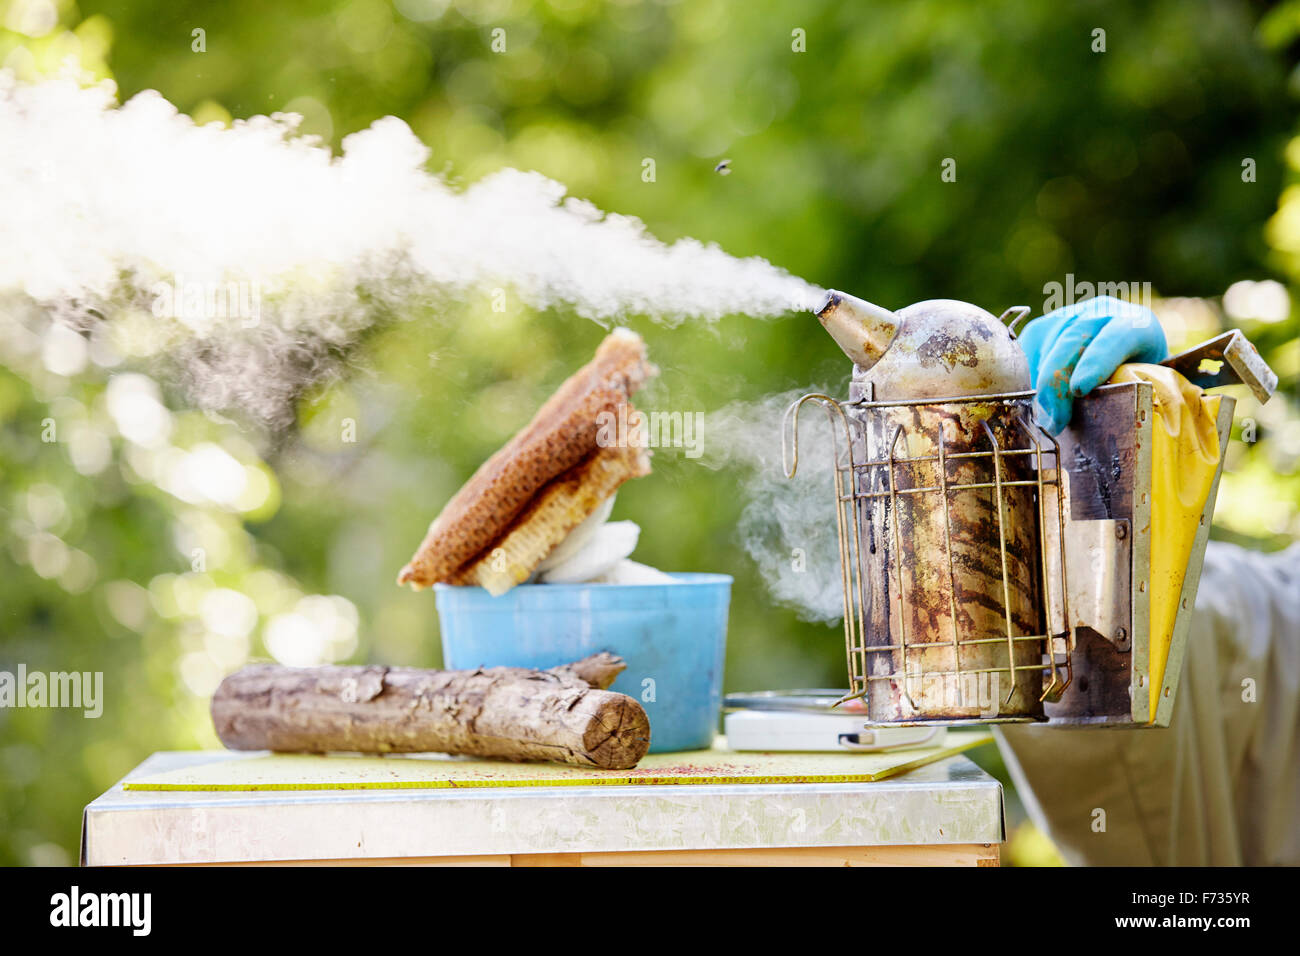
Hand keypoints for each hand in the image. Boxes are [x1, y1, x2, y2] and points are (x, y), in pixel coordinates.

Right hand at [1019, 295, 1167, 433]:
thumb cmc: (1142, 376)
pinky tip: (1038, 399)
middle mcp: (1101, 313)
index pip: (1115, 337)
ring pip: (1048, 346)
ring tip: (1050, 416)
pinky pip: (1029, 349)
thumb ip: (1134, 395)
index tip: (1080, 390)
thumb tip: (1117, 426)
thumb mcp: (1147, 383)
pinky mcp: (1046, 326)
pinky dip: (1029, 376)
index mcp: (1137, 324)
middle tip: (1056, 418)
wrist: (1129, 352)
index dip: (1096, 362)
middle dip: (1059, 381)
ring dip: (1042, 385)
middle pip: (1073, 340)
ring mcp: (1071, 315)